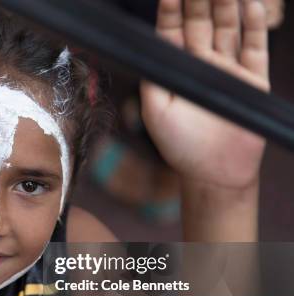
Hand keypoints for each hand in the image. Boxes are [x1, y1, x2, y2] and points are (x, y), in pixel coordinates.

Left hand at [140, 0, 269, 190]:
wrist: (213, 172)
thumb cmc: (179, 145)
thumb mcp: (155, 110)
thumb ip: (153, 77)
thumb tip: (148, 46)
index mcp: (177, 71)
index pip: (172, 32)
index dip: (171, 10)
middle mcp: (202, 65)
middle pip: (200, 23)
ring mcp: (228, 69)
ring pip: (227, 28)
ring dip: (226, 4)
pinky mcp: (253, 79)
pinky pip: (254, 46)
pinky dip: (254, 25)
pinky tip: (251, 3)